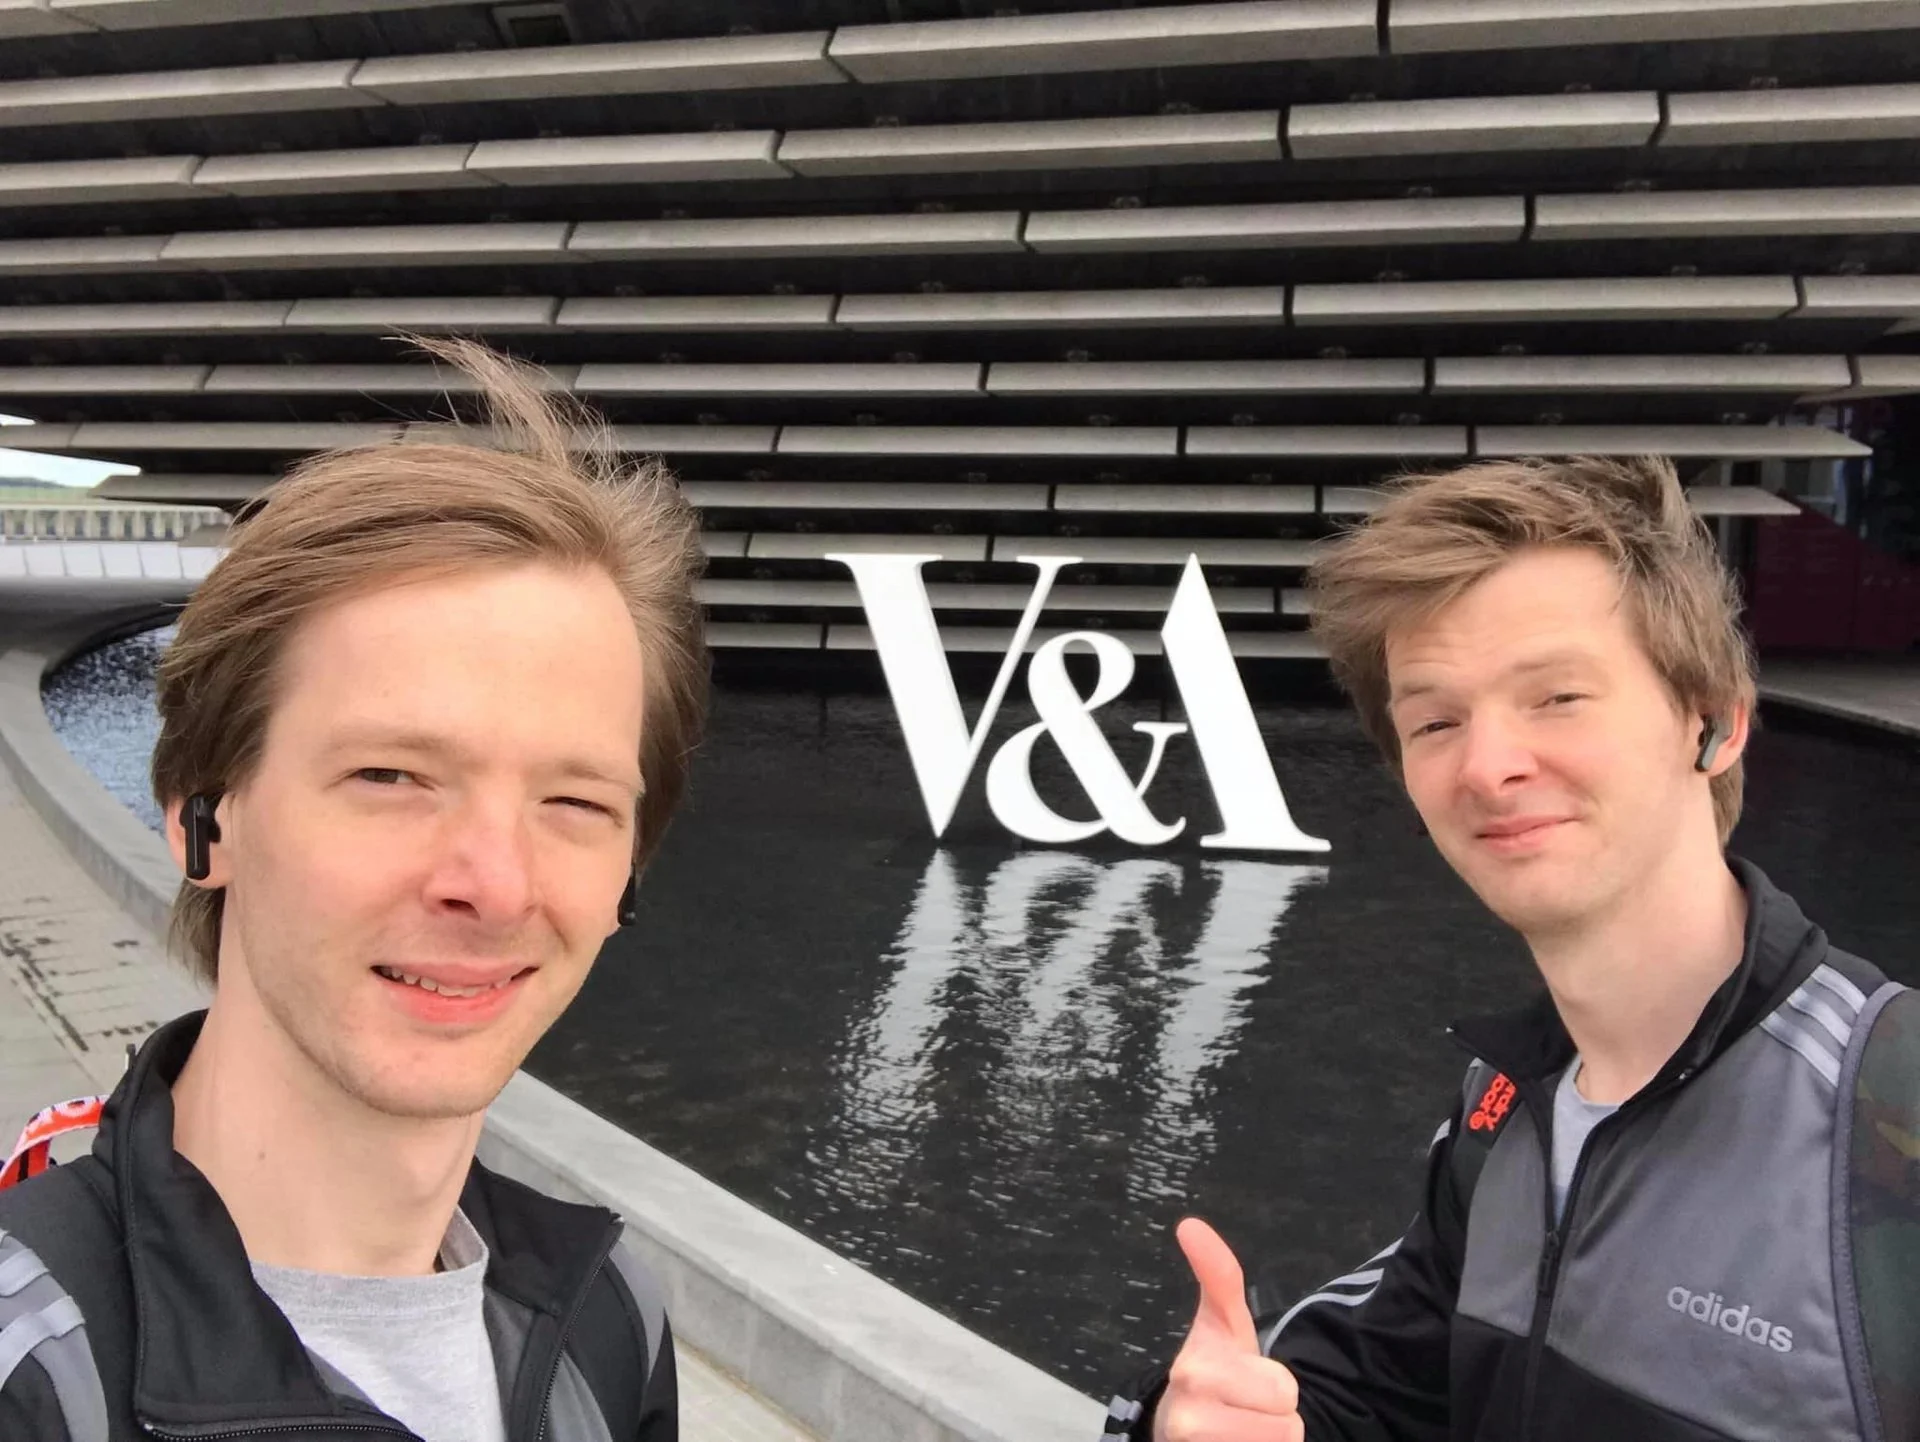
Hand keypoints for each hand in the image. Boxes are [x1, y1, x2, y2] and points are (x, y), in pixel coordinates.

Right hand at [1152, 1218, 1303, 1441]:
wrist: (1181, 1429)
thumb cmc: (1214, 1371)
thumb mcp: (1220, 1324)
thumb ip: (1218, 1274)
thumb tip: (1190, 1223)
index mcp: (1196, 1370)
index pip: (1283, 1390)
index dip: (1278, 1387)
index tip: (1248, 1381)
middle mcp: (1189, 1416)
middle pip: (1287, 1426)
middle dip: (1277, 1419)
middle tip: (1248, 1408)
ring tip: (1244, 1431)